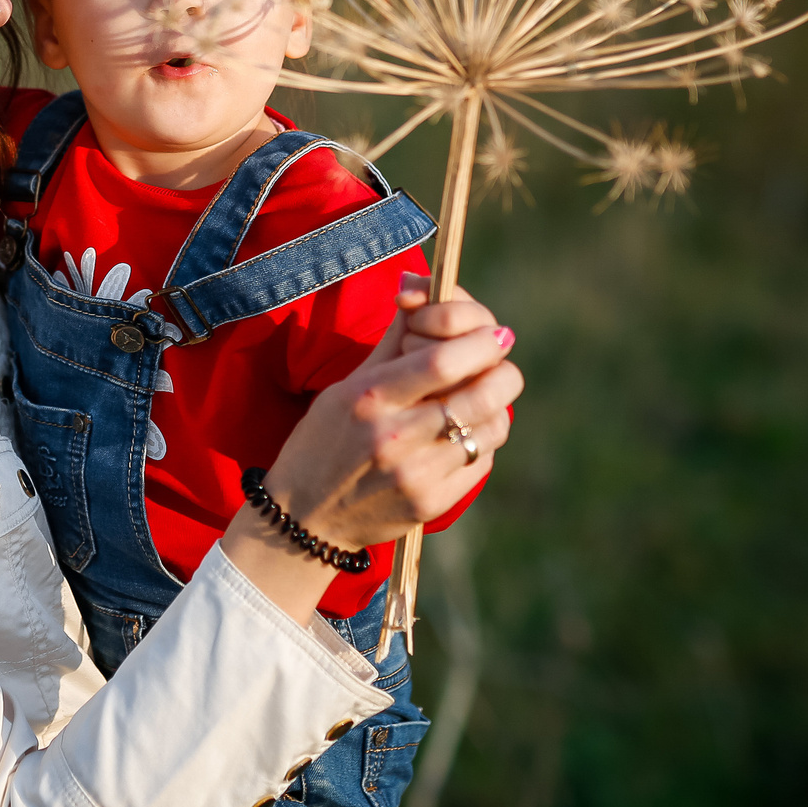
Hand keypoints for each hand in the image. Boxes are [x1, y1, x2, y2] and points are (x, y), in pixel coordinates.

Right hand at [219, 286, 519, 621]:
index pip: (442, 361)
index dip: (480, 341)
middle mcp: (394, 437)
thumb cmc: (324, 441)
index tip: (496, 333)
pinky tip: (463, 434)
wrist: (303, 519)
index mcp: (369, 398)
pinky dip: (482, 440)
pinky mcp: (431, 504)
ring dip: (496, 406)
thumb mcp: (345, 386)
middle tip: (501, 364)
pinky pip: (482, 461)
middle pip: (481, 393)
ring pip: (491, 428)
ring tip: (481, 399)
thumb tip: (423, 287)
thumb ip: (392, 341)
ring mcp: (416, 475)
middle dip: (504, 371)